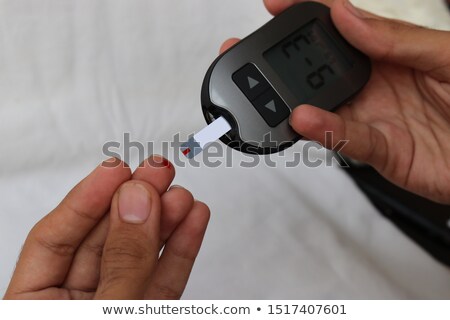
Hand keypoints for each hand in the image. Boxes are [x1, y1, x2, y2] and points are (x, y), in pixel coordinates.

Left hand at [4, 156, 209, 298]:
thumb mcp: (101, 315)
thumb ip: (121, 264)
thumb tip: (136, 205)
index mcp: (37, 306)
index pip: (54, 237)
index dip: (86, 198)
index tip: (115, 170)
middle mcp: (75, 303)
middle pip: (104, 240)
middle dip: (134, 201)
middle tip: (155, 170)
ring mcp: (116, 307)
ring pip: (139, 256)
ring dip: (164, 221)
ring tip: (180, 193)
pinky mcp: (148, 313)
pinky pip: (165, 277)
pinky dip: (182, 249)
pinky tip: (193, 221)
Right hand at [221, 0, 449, 203]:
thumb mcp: (447, 56)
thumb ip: (395, 39)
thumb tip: (347, 15)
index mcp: (388, 52)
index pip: (339, 27)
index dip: (307, 12)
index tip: (276, 3)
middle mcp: (372, 84)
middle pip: (318, 69)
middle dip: (282, 62)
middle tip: (253, 56)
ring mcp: (371, 116)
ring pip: (323, 107)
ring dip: (295, 101)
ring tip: (275, 96)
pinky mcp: (376, 151)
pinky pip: (346, 139)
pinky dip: (325, 130)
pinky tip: (306, 120)